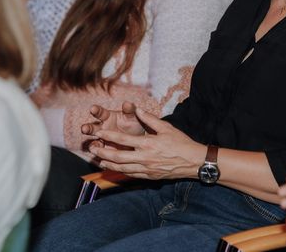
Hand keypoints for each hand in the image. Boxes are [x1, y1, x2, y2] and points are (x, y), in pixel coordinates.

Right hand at [81, 102, 144, 151]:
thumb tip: (127, 104)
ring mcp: (102, 141)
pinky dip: (100, 157)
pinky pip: (100, 155)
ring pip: (93, 143)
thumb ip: (130, 110)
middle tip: (84, 129)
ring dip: (92, 145)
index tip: (93, 109)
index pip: (99, 113)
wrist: (140, 139)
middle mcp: (102, 128)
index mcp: (108, 117)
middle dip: (87, 128)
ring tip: (92, 148)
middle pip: (92, 128)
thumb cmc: (135, 123)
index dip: (96, 110)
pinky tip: (101, 160)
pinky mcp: (105, 152)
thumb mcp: (133, 116)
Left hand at [89, 107, 204, 180]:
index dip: (109, 137)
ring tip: (98, 159)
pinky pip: (130, 175)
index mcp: (148, 144)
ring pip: (122, 169)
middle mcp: (145, 158)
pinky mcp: (149, 177)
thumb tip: (137, 108)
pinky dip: (120, 171)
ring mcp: (146, 169)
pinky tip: (114, 168)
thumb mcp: (166, 127)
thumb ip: (149, 118)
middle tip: (92, 148)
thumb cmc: (181, 142)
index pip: (123, 140)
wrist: (193, 162)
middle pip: (118, 158)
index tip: (99, 133)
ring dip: (108, 164)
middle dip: (103, 153)